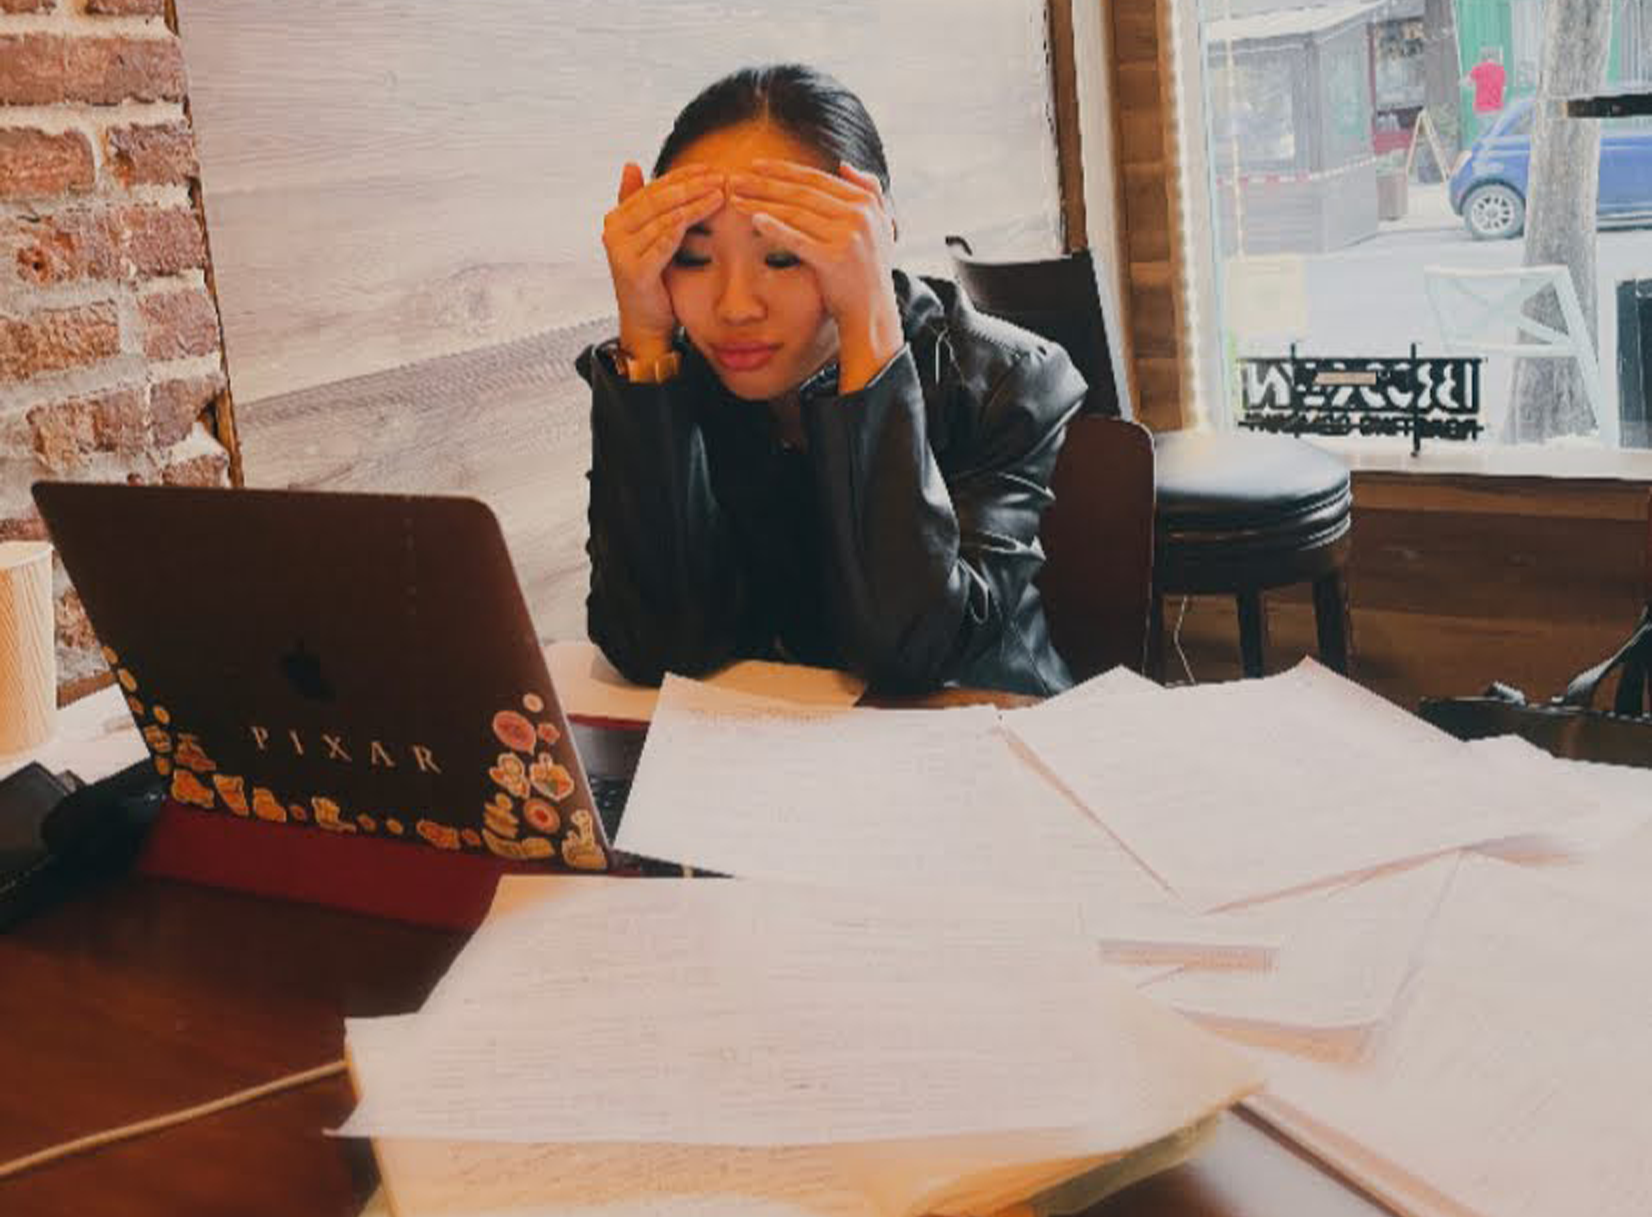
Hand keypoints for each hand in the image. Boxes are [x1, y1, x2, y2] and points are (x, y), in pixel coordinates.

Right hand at [601, 161, 724, 358]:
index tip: (711, 168)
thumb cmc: (653, 279)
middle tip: (719, 177)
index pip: (654, 188)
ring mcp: (621, 252)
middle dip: (691, 186)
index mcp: (617, 218)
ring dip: (693, 205)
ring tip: (719, 195)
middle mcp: (614, 232)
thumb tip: (631, 164)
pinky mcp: (634, 272)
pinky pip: (661, 245)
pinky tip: (699, 219)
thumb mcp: (649, 236)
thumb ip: (643, 204)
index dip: (682, 176)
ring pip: (662, 219)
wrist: (645, 322)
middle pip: (658, 200)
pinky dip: (679, 230)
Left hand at [727, 159, 901, 392]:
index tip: (757, 166)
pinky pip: (797, 238)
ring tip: (735, 198)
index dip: (784, 170)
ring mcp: (847, 237)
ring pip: (795, 213)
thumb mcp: (879, 226)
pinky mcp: (834, 259)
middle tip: (736, 179)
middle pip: (802, 193)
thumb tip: (843, 164)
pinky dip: (774, 227)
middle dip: (765, 184)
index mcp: (865, 203)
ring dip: (762, 203)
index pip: (817, 179)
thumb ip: (869, 192)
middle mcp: (859, 216)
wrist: (871, 312)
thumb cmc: (866, 271)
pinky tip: (753, 219)